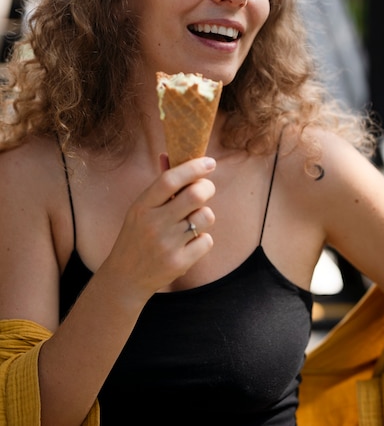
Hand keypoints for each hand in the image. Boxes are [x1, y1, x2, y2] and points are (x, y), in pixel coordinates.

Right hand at [105, 156, 215, 298]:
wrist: (125, 278)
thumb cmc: (136, 236)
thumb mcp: (140, 209)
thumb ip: (158, 186)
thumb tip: (167, 155)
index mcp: (142, 206)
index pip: (170, 180)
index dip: (192, 167)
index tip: (209, 162)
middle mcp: (154, 224)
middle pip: (195, 195)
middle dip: (207, 187)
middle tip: (206, 189)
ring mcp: (167, 244)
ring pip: (206, 216)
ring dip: (205, 215)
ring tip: (192, 221)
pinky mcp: (179, 262)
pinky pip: (207, 240)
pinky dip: (202, 239)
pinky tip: (189, 243)